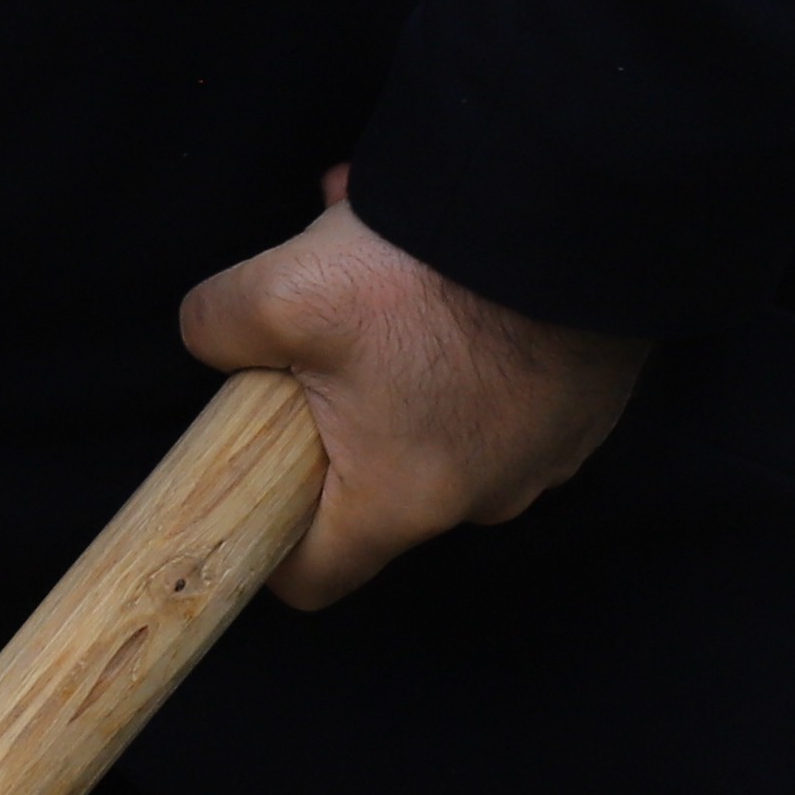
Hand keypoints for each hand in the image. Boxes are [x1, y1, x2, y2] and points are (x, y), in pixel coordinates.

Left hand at [175, 170, 651, 610]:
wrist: (572, 217)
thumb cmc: (425, 278)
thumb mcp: (276, 293)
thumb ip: (216, 330)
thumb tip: (215, 344)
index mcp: (401, 502)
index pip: (314, 576)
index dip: (265, 541)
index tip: (245, 488)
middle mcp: (482, 497)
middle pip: (367, 480)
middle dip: (325, 405)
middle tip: (311, 325)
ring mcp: (541, 453)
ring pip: (428, 418)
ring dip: (389, 353)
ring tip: (375, 260)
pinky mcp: (579, 402)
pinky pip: (493, 389)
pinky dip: (456, 337)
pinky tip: (435, 259)